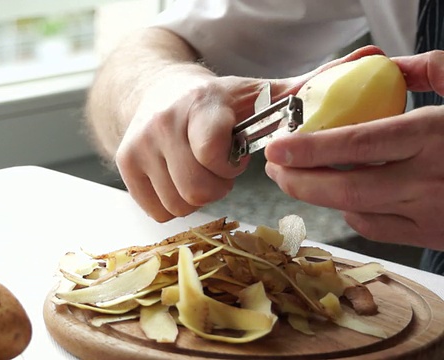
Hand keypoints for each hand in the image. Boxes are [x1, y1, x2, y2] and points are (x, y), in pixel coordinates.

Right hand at [116, 46, 382, 221]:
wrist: (155, 90)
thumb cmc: (215, 100)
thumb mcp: (255, 93)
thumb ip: (305, 90)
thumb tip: (371, 62)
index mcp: (200, 106)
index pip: (212, 154)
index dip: (229, 165)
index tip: (232, 155)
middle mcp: (162, 125)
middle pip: (196, 189)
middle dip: (215, 187)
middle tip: (218, 169)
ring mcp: (138, 146)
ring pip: (177, 204)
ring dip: (195, 196)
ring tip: (198, 170)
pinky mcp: (124, 164)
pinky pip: (156, 210)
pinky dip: (172, 203)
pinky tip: (178, 179)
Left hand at [264, 50, 443, 250]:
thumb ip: (430, 70)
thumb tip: (385, 65)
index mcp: (434, 135)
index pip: (358, 144)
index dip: (310, 148)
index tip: (276, 148)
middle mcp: (428, 179)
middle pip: (346, 188)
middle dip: (299, 182)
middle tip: (272, 169)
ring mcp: (430, 213)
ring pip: (356, 212)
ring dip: (317, 197)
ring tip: (293, 179)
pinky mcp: (431, 235)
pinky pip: (376, 228)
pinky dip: (350, 212)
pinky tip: (340, 195)